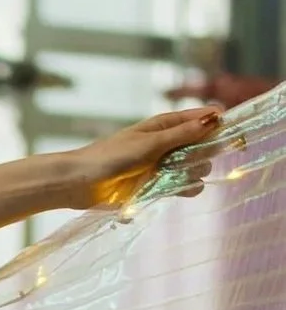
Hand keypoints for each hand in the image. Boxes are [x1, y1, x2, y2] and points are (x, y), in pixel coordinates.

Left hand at [63, 105, 222, 205]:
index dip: (220, 125)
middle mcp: (167, 144)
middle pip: (203, 147)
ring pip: (193, 170)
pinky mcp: (152, 187)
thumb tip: (214, 117)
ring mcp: (161, 166)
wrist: (78, 183)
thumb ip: (182, 134)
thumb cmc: (109, 157)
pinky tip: (172, 192)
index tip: (232, 134)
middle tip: (193, 162)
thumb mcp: (149, 143)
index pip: (203, 119)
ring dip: (192, 176)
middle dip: (204, 155)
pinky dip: (178, 191)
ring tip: (180, 180)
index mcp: (166, 125)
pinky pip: (177, 189)